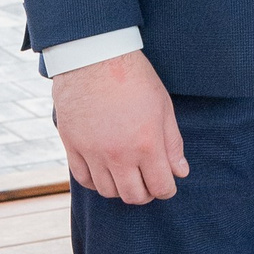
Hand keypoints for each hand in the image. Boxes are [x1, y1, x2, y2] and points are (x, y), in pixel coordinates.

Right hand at [52, 50, 186, 204]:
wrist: (94, 57)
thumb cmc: (134, 78)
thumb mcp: (163, 107)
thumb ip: (172, 143)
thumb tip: (180, 172)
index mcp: (146, 144)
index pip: (161, 187)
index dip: (167, 189)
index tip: (167, 183)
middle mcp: (119, 155)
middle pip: (134, 196)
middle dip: (146, 193)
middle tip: (148, 181)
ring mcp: (93, 152)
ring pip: (108, 191)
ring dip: (121, 188)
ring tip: (127, 174)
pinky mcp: (72, 146)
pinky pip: (84, 180)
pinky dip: (96, 182)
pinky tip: (104, 171)